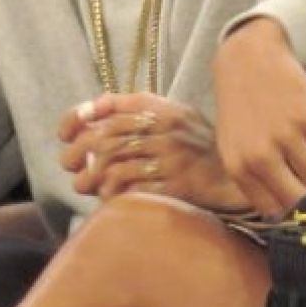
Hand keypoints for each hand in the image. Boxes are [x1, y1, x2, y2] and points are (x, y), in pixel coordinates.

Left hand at [58, 93, 248, 210]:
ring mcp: (173, 158)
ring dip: (92, 178)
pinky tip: (108, 199)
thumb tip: (92, 108)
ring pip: (116, 166)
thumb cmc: (203, 147)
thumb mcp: (178, 115)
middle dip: (80, 152)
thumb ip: (140, 107)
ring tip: (82, 185)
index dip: (80, 118)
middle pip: (108, 138)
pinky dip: (115, 195)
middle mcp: (167, 130)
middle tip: (69, 165)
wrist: (241, 176)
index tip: (65, 133)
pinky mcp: (179, 185)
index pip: (112, 107)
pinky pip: (135, 191)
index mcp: (164, 109)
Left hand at [213, 18, 305, 217]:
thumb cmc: (242, 109)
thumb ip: (257, 181)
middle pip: (302, 200)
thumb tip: (292, 213)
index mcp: (239, 169)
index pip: (275, 212)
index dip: (292, 209)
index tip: (301, 202)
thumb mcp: (236, 147)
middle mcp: (260, 157)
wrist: (247, 59)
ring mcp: (285, 136)